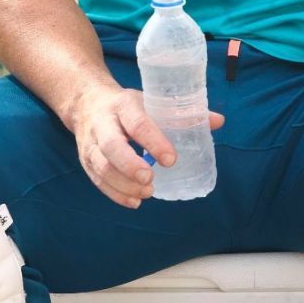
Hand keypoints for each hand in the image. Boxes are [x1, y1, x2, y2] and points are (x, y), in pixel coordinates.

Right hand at [70, 83, 224, 207]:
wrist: (86, 104)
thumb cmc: (127, 106)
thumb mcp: (151, 101)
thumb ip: (183, 113)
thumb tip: (218, 121)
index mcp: (123, 106)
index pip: (138, 123)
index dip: (154, 142)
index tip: (171, 159)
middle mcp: (102, 125)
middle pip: (111, 147)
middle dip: (130, 165)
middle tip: (150, 179)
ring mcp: (90, 144)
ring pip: (101, 167)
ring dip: (123, 184)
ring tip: (147, 193)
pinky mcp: (85, 161)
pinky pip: (96, 180)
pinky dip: (114, 194)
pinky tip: (133, 201)